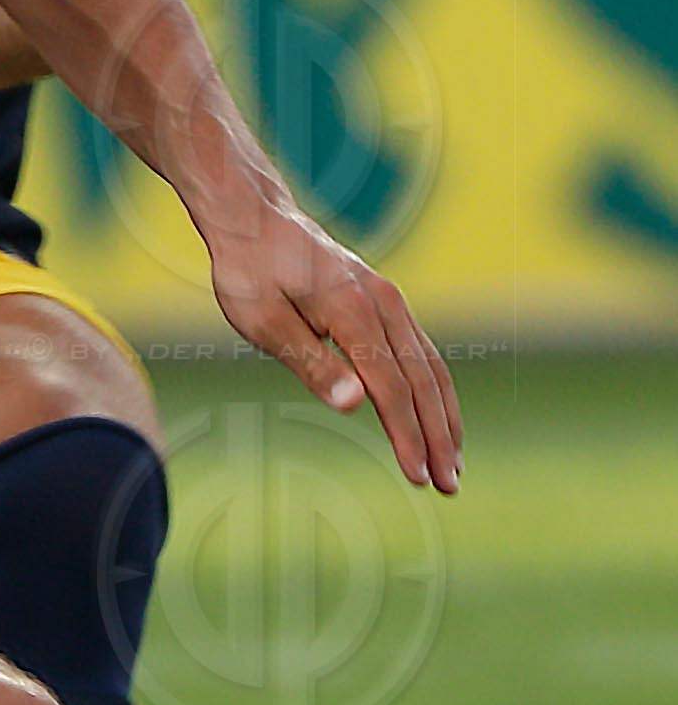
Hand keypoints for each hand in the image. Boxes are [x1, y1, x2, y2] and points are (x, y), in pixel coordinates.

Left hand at [199, 186, 461, 492]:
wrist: (255, 218)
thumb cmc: (250, 271)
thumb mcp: (263, 320)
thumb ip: (311, 362)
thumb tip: (354, 405)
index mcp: (353, 311)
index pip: (391, 387)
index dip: (407, 435)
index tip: (418, 477)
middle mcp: (384, 304)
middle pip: (423, 382)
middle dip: (439, 438)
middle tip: (449, 487)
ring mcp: (391, 301)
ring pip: (431, 368)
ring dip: (445, 419)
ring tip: (454, 465)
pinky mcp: (388, 302)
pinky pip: (422, 353)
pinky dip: (436, 391)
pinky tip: (439, 419)